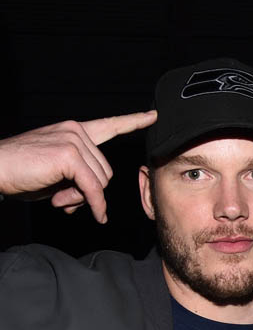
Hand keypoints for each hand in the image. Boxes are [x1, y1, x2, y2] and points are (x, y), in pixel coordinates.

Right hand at [0, 111, 156, 222]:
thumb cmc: (21, 173)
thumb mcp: (56, 178)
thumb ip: (79, 182)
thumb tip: (96, 204)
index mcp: (73, 131)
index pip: (108, 125)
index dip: (132, 121)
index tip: (152, 115)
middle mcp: (75, 131)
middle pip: (106, 171)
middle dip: (89, 192)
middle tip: (62, 198)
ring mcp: (72, 140)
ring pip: (101, 182)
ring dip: (84, 198)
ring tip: (57, 197)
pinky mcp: (69, 155)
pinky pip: (94, 188)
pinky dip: (95, 205)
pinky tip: (94, 214)